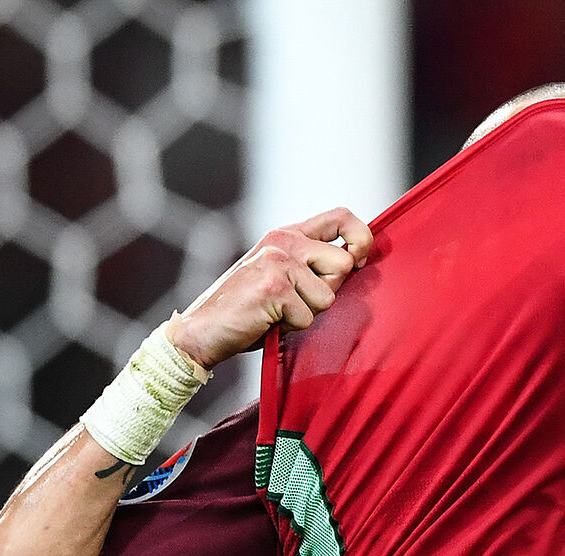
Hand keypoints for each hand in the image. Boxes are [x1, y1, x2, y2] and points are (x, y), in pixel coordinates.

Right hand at [166, 207, 373, 369]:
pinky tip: (267, 320)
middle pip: (343, 264)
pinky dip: (292, 327)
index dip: (361, 238)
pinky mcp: (274, 287)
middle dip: (328, 291)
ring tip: (277, 311)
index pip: (341, 217)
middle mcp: (283, 241)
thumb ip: (313, 265)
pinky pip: (308, 317)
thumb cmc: (249, 308)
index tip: (359, 260)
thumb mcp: (282, 275)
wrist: (202, 330)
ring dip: (307, 313)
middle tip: (295, 301)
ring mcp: (277, 261)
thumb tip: (357, 262)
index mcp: (287, 234)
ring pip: (328, 296)